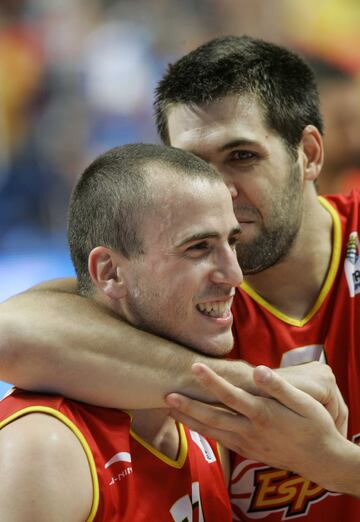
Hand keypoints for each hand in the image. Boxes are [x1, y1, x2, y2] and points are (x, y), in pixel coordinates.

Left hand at [166, 363, 348, 488]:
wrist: (321, 460)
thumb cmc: (314, 425)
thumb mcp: (304, 403)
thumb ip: (279, 387)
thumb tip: (258, 371)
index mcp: (263, 414)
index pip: (230, 395)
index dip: (211, 381)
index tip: (193, 366)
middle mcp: (250, 430)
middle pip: (213, 417)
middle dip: (188, 406)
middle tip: (166, 394)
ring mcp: (247, 444)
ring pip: (212, 431)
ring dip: (189, 420)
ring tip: (169, 408)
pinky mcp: (247, 452)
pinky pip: (220, 441)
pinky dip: (203, 432)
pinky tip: (191, 424)